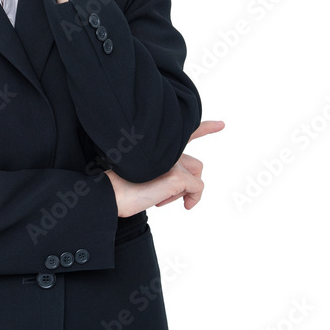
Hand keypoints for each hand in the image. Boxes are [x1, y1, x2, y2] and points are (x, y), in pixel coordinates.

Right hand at [104, 119, 224, 216]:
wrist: (109, 193)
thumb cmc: (120, 186)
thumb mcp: (142, 172)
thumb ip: (159, 168)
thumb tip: (176, 183)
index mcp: (154, 143)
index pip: (184, 132)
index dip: (203, 126)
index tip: (220, 123)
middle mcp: (165, 147)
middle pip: (193, 161)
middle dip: (194, 173)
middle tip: (209, 151)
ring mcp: (172, 160)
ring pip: (196, 174)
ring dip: (185, 190)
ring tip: (165, 199)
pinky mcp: (177, 177)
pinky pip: (197, 188)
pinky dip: (193, 198)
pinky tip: (184, 205)